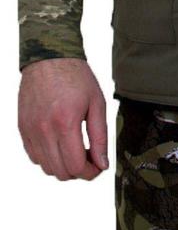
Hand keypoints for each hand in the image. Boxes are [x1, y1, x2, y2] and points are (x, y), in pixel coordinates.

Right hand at [18, 57, 108, 180]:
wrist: (50, 57)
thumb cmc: (76, 76)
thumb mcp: (97, 103)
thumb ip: (100, 136)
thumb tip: (102, 164)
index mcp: (66, 122)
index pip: (75, 166)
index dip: (90, 172)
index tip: (98, 166)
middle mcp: (44, 130)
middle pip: (60, 172)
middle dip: (78, 171)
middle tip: (89, 157)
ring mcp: (30, 130)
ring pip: (46, 167)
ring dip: (62, 165)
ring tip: (75, 149)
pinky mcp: (22, 128)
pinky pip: (34, 156)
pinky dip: (48, 157)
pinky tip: (59, 143)